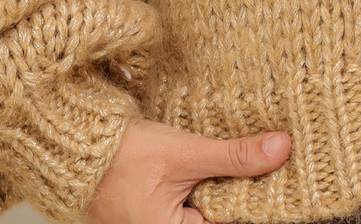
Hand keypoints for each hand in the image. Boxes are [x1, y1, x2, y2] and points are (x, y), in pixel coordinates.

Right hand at [84, 116, 291, 223]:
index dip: (260, 198)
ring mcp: (164, 223)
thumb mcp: (185, 153)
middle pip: (224, 213)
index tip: (284, 172)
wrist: (76, 144)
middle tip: (272, 158)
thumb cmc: (122, 156)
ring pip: (211, 206)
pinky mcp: (161, 210)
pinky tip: (223, 161)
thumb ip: (234, 156)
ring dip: (227, 182)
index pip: (234, 220)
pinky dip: (211, 181)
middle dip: (244, 188)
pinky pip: (197, 201)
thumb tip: (282, 149)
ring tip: (250, 156)